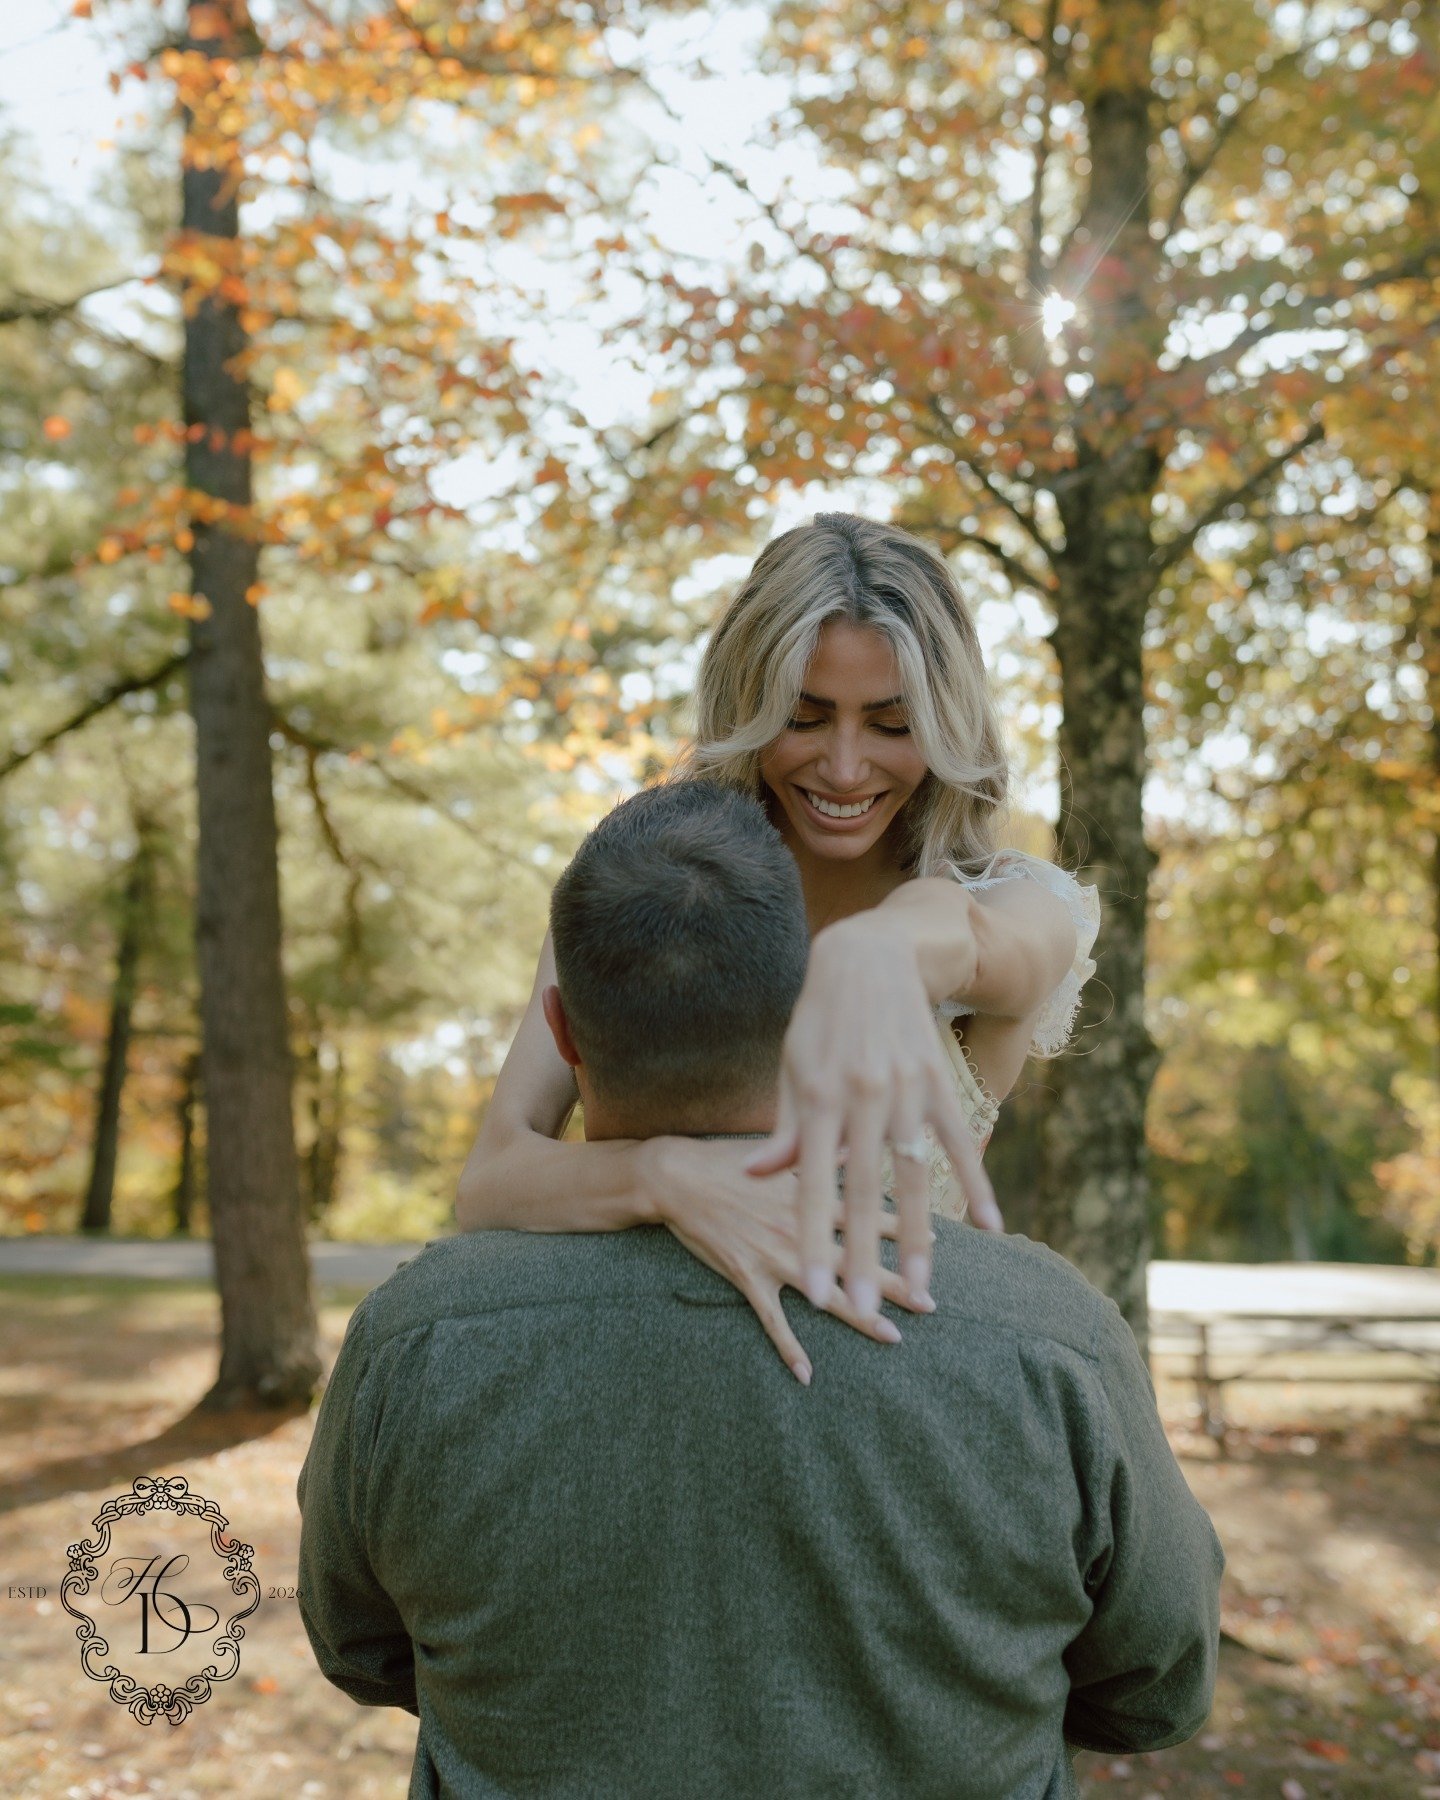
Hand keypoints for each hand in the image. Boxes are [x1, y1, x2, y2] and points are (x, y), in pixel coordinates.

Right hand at [649, 1135, 933, 1382]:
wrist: (676, 1178)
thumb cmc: (726, 1160)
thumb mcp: (776, 1152)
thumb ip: (817, 1154)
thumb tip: (852, 1144)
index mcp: (810, 1197)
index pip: (868, 1214)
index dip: (903, 1228)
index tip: (935, 1241)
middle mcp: (800, 1229)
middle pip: (859, 1261)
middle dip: (897, 1282)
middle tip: (932, 1303)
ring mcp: (775, 1257)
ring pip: (827, 1294)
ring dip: (861, 1317)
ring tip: (894, 1337)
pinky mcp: (748, 1277)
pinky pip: (773, 1321)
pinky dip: (789, 1349)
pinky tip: (807, 1376)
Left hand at [744, 915, 1002, 1321]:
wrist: (867, 956)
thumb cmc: (818, 1020)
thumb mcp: (791, 1067)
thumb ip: (784, 1130)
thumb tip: (761, 1177)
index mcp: (817, 1099)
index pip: (812, 1186)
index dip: (812, 1242)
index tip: (813, 1292)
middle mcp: (862, 1098)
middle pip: (862, 1192)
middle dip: (858, 1255)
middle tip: (856, 1310)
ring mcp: (906, 1091)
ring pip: (915, 1177)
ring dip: (919, 1237)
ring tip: (921, 1290)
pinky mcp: (939, 1083)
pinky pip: (960, 1142)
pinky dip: (976, 1184)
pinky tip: (989, 1227)